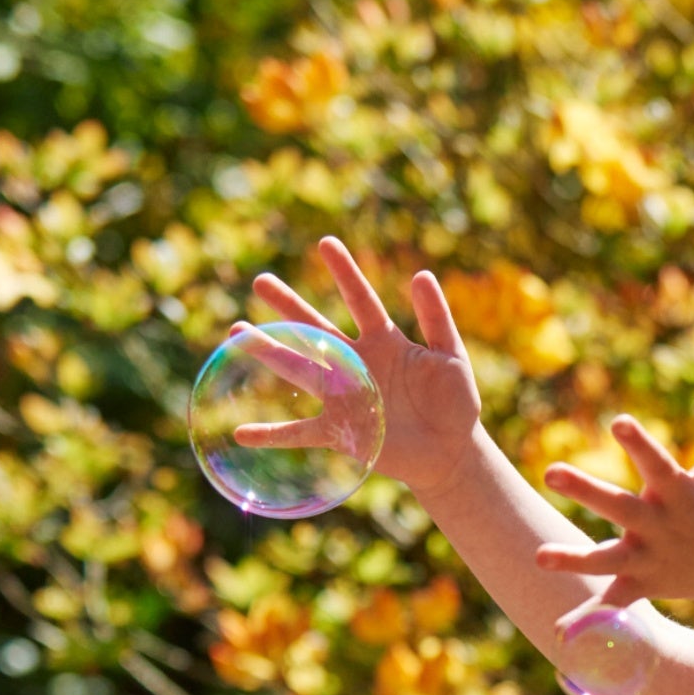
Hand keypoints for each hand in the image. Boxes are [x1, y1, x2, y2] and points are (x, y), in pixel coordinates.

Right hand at [231, 236, 482, 494]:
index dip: (345, 273)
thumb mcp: (452, 358)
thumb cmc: (456, 403)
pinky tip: (242, 433)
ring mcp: (345, 396)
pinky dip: (272, 434)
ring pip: (300, 370)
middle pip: (317, 329)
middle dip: (289, 306)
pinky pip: (300, 433)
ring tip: (237, 332)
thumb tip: (422, 275)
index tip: (326, 243)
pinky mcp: (342, 432)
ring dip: (270, 353)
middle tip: (261, 281)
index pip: (361, 300)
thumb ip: (437, 320)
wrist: (452, 451)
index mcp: (385, 341)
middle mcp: (357, 363)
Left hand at [531, 383, 693, 616]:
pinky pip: (615, 600)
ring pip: (608, 558)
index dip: (640, 443)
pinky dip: (591, 615)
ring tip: (539, 556)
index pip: (657, 463)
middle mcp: (661, 525)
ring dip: (575, 559)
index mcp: (679, 493)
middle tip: (550, 471)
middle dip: (586, 491)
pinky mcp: (645, 583)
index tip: (618, 421)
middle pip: (619, 507)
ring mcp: (652, 557)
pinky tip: (559, 631)